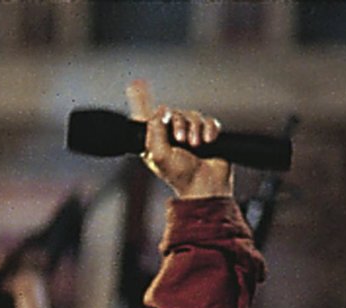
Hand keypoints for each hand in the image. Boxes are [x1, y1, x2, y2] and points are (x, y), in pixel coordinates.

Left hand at [126, 80, 231, 199]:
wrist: (205, 185)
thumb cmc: (180, 175)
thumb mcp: (159, 155)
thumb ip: (155, 131)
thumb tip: (160, 110)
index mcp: (155, 140)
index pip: (146, 117)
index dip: (140, 101)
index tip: (135, 85)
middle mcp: (171, 135)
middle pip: (176, 113)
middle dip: (181, 124)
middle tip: (183, 141)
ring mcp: (190, 133)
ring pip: (193, 115)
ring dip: (195, 129)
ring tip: (196, 145)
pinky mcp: (207, 134)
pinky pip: (209, 120)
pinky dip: (210, 129)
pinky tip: (208, 141)